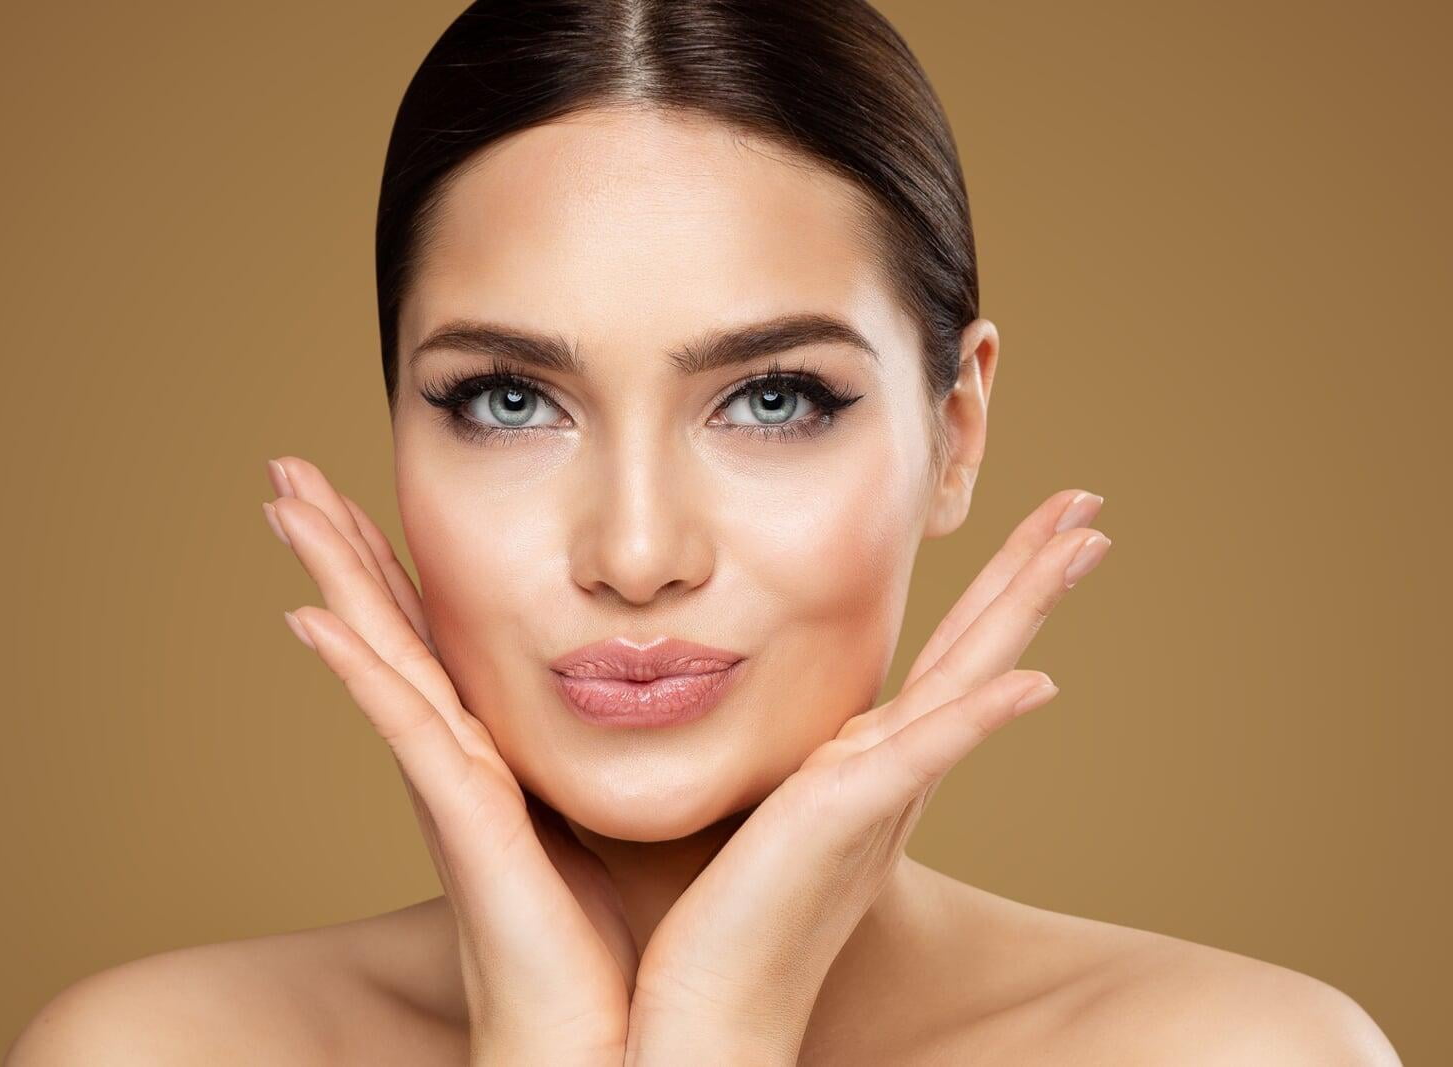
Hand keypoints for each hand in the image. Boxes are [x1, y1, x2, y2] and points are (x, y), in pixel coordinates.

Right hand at [261, 455, 635, 1065]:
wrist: (625, 1043)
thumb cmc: (637, 941)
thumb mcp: (633, 812)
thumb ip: (632, 751)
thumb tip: (680, 690)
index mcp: (497, 756)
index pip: (436, 638)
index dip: (394, 566)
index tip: (362, 492)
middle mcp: (460, 762)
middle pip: (389, 629)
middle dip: (342, 546)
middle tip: (289, 469)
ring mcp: (454, 788)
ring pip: (382, 656)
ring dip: (334, 575)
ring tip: (283, 501)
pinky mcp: (466, 820)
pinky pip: (405, 727)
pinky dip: (358, 669)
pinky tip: (313, 615)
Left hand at [624, 488, 1111, 1064]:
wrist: (706, 1015)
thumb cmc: (716, 921)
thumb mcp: (756, 806)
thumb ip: (783, 762)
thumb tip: (755, 706)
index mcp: (869, 767)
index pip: (943, 662)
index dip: (991, 596)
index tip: (1030, 532)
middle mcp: (891, 775)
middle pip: (978, 653)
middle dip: (1030, 575)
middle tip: (1087, 504)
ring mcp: (879, 795)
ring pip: (970, 680)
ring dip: (1026, 607)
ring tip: (1084, 540)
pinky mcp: (847, 820)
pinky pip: (927, 755)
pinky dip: (982, 717)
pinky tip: (1037, 681)